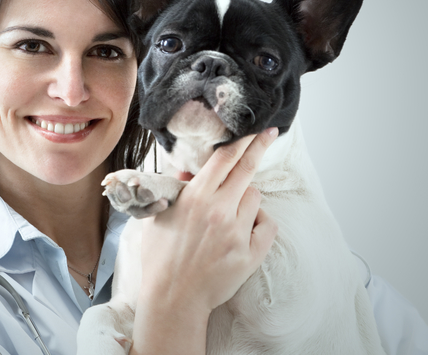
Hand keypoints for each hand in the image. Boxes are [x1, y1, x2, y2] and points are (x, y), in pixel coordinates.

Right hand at [139, 127, 279, 314]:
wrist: (173, 298)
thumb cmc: (162, 257)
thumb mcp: (159, 216)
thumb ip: (175, 190)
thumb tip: (188, 170)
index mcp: (195, 198)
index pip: (225, 158)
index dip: (243, 139)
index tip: (257, 128)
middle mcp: (218, 210)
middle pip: (247, 168)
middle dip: (260, 146)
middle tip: (269, 134)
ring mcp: (237, 232)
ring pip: (255, 197)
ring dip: (247, 199)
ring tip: (229, 216)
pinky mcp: (250, 253)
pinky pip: (267, 225)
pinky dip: (260, 223)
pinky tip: (246, 230)